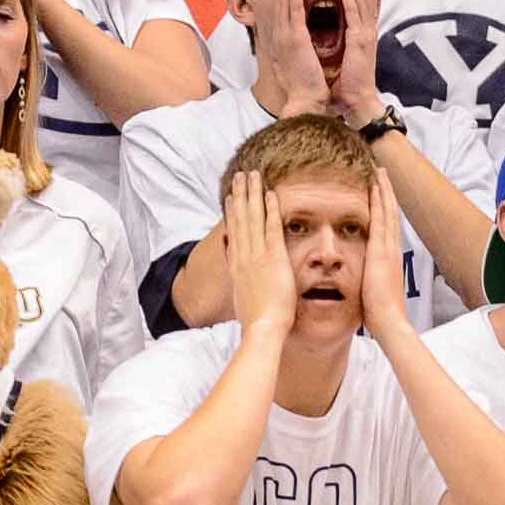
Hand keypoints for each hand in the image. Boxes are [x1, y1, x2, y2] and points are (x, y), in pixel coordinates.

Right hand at [225, 170, 296, 335]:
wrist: (262, 329)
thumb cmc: (257, 324)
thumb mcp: (244, 303)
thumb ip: (244, 289)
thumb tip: (244, 287)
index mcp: (237, 268)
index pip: (234, 234)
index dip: (232, 214)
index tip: (230, 198)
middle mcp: (243, 258)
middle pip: (240, 219)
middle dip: (240, 195)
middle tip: (239, 176)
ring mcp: (257, 256)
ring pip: (253, 218)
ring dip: (252, 194)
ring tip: (251, 175)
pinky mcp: (273, 258)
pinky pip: (272, 228)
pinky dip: (271, 209)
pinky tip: (271, 194)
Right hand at [256, 0, 330, 117]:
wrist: (307, 102)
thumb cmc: (306, 89)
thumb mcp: (298, 68)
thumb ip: (295, 56)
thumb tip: (296, 51)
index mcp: (282, 44)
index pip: (283, 14)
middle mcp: (280, 37)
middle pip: (282, 2)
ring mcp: (285, 37)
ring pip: (286, 1)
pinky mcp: (294, 38)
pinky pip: (292, 9)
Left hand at [331, 0, 384, 126]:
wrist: (356, 104)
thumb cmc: (345, 89)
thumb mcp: (339, 63)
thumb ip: (336, 49)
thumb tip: (322, 45)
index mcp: (358, 37)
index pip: (354, 6)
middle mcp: (365, 32)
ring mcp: (365, 33)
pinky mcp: (361, 37)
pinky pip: (354, 7)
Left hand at [361, 169, 409, 336]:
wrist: (388, 320)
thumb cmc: (380, 314)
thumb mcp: (373, 293)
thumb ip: (369, 283)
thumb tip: (364, 284)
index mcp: (389, 260)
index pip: (388, 228)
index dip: (385, 209)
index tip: (380, 194)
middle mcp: (392, 250)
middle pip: (391, 214)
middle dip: (387, 193)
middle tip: (382, 174)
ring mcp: (389, 248)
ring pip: (388, 211)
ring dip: (384, 190)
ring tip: (380, 172)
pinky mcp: (382, 249)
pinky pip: (381, 217)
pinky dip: (380, 200)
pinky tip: (375, 186)